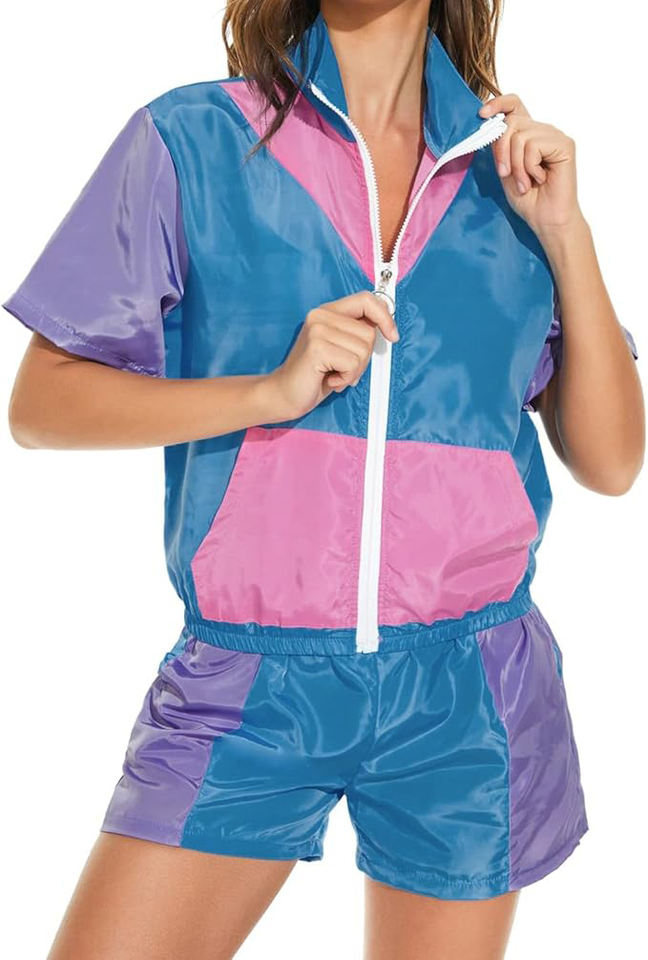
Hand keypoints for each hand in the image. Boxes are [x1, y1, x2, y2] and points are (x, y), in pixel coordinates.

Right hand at [265, 291, 398, 420]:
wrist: (284, 393)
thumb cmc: (315, 374)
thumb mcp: (340, 348)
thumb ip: (357, 333)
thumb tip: (387, 328)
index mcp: (327, 311)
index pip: (366, 299)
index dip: (385, 316)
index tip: (392, 335)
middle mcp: (320, 315)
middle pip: (369, 332)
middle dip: (363, 358)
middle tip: (343, 368)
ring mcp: (317, 330)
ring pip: (363, 350)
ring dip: (354, 371)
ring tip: (335, 374)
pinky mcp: (317, 348)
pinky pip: (352, 364)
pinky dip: (346, 378)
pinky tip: (330, 379)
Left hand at [479, 94, 585, 238]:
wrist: (546, 220)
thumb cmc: (527, 198)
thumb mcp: (504, 169)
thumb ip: (499, 147)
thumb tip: (488, 124)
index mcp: (528, 134)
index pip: (514, 105)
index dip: (498, 104)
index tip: (482, 114)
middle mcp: (542, 131)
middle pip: (512, 123)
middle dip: (502, 151)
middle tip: (506, 174)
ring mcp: (554, 136)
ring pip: (521, 137)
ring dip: (516, 166)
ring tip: (525, 183)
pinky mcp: (564, 145)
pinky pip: (533, 147)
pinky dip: (530, 168)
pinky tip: (539, 179)